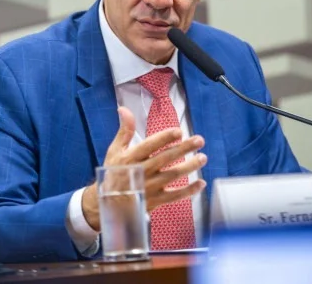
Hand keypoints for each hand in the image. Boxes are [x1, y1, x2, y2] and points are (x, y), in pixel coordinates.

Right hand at [81, 106, 206, 230]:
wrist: (109, 203)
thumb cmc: (114, 173)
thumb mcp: (115, 150)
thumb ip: (124, 130)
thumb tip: (124, 109)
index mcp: (131, 158)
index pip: (150, 146)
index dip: (164, 138)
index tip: (179, 132)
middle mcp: (141, 172)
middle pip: (165, 158)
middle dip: (184, 149)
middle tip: (199, 140)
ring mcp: (149, 187)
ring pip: (173, 176)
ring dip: (190, 167)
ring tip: (203, 157)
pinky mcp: (155, 200)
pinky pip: (175, 196)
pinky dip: (189, 191)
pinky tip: (201, 183)